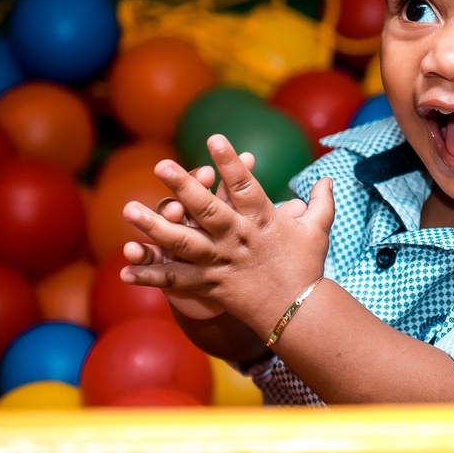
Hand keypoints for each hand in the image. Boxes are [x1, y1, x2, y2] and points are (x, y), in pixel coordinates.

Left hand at [120, 134, 333, 335]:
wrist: (298, 314)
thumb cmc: (307, 268)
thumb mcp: (317, 232)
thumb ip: (320, 203)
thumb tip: (327, 178)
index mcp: (262, 221)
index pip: (244, 186)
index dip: (229, 162)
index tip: (214, 138)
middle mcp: (238, 239)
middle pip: (207, 211)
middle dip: (183, 188)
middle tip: (161, 166)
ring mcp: (221, 263)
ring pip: (184, 243)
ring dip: (154, 228)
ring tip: (129, 210)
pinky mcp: (209, 286)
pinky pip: (176, 280)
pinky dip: (151, 275)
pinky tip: (126, 268)